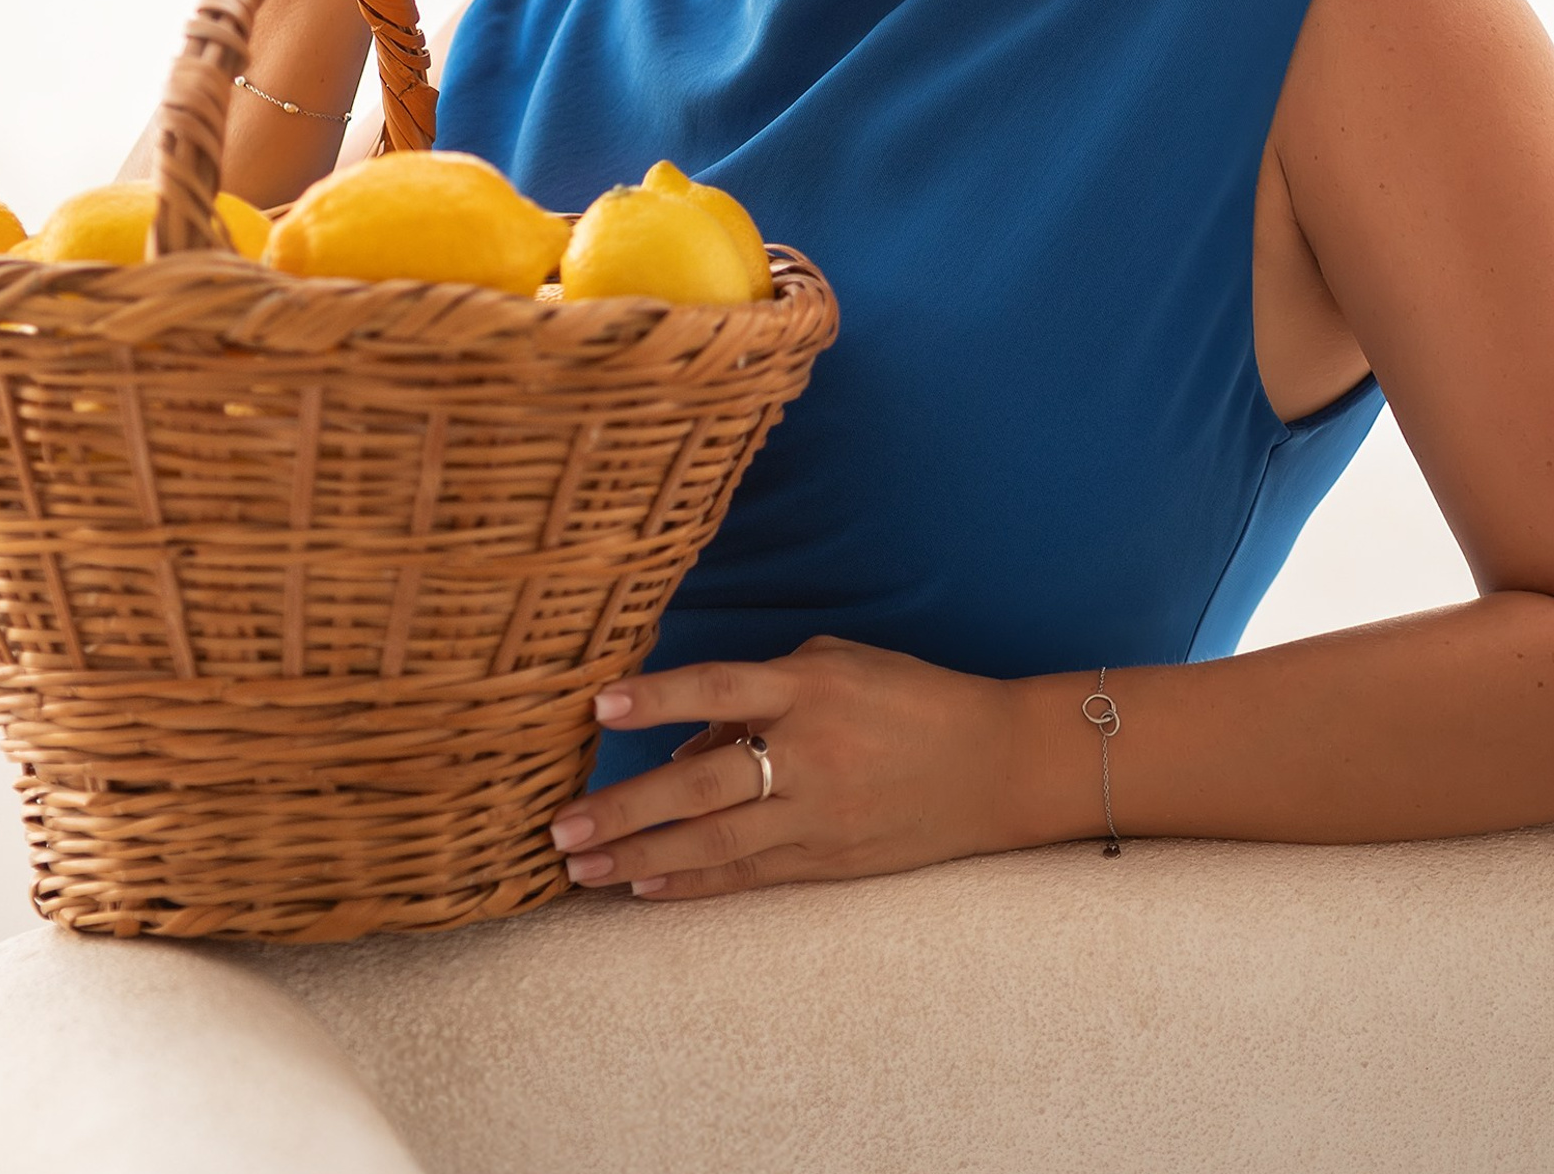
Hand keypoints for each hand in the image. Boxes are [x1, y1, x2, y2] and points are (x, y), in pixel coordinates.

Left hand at [546, 635, 1032, 901]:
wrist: (995, 764)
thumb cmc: (907, 697)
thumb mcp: (836, 665)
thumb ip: (757, 693)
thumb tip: (685, 740)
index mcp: (809, 689)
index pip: (718, 686)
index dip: (657, 698)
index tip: (597, 706)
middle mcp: (810, 754)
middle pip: (703, 786)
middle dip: (625, 809)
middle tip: (558, 827)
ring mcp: (820, 816)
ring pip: (716, 843)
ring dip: (641, 858)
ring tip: (580, 868)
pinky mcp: (830, 862)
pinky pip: (749, 876)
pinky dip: (692, 883)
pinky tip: (643, 889)